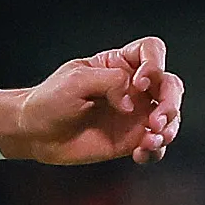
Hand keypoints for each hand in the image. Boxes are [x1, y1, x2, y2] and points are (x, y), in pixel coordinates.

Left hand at [9, 37, 183, 166]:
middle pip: (170, 85)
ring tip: (150, 140)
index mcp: (119, 64)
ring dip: (169, 128)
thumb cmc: (50, 101)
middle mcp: (133, 87)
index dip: (154, 64)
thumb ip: (109, 81)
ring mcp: (134, 114)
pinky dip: (155, 150)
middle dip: (170, 102)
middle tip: (156, 121)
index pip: (152, 51)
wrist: (34, 133)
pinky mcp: (130, 140)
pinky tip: (140, 153)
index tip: (138, 83)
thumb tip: (132, 99)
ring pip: (170, 116)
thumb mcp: (76, 80)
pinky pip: (155, 145)